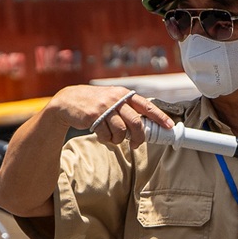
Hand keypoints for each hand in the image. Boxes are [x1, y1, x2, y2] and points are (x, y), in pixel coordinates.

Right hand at [46, 85, 172, 147]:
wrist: (68, 101)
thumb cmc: (95, 103)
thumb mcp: (112, 99)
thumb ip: (127, 109)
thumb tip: (145, 125)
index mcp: (124, 94)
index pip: (146, 105)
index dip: (159, 116)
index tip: (169, 126)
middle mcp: (116, 99)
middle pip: (136, 122)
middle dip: (139, 137)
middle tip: (137, 144)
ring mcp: (105, 107)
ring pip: (121, 131)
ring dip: (119, 140)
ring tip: (113, 138)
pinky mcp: (94, 116)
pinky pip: (106, 135)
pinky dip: (106, 139)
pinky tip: (102, 135)